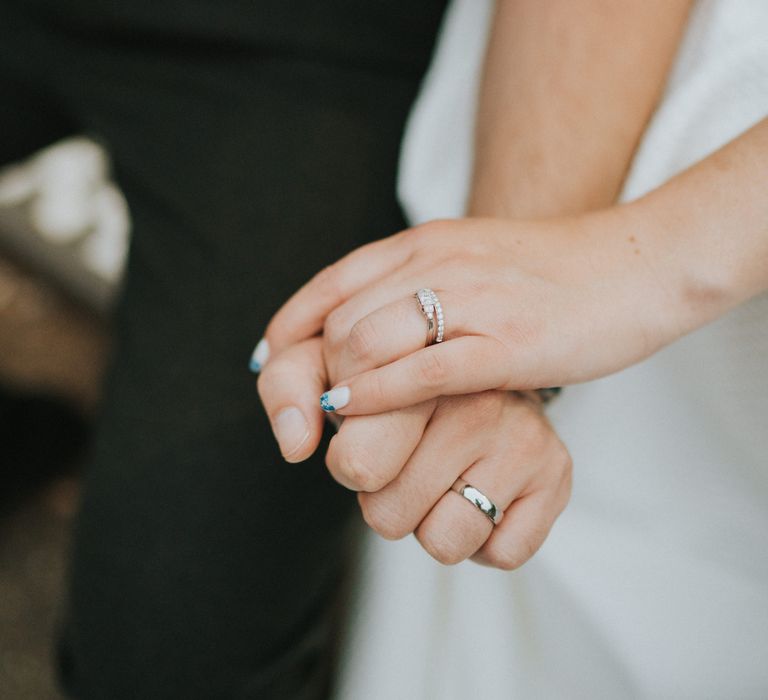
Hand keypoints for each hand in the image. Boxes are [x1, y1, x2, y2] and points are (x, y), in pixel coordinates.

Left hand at [257, 338, 570, 566]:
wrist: (483, 371)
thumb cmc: (396, 383)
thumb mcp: (330, 364)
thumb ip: (290, 386)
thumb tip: (295, 443)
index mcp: (413, 370)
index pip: (356, 465)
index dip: (351, 465)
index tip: (366, 438)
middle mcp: (476, 401)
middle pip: (388, 516)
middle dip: (385, 501)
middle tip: (407, 461)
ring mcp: (523, 438)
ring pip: (443, 543)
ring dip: (434, 525)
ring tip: (446, 477)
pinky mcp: (556, 475)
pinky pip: (499, 555)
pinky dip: (484, 542)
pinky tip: (483, 492)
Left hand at [262, 209, 683, 416]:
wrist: (630, 265)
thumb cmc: (548, 274)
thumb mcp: (468, 261)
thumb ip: (418, 283)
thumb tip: (369, 324)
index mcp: (425, 244)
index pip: (331, 283)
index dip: (289, 326)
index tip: (268, 363)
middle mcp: (437, 264)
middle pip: (338, 320)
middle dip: (311, 370)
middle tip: (310, 411)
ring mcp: (471, 302)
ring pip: (366, 342)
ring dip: (340, 387)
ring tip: (340, 420)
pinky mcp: (506, 343)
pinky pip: (421, 371)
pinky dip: (378, 395)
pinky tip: (358, 413)